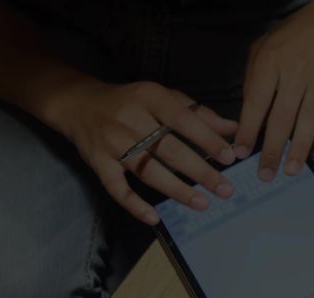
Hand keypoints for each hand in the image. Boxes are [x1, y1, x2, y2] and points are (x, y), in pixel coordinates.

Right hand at [52, 80, 238, 224]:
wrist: (80, 104)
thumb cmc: (132, 101)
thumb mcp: (164, 97)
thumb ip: (199, 113)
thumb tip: (233, 129)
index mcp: (150, 97)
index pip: (183, 119)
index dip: (206, 139)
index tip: (229, 157)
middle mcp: (130, 119)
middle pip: (168, 149)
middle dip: (199, 171)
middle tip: (224, 189)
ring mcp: (113, 143)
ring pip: (147, 170)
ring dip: (176, 190)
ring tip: (202, 203)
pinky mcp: (98, 163)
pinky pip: (116, 188)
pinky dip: (134, 205)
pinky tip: (154, 218)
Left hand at [235, 0, 313, 180]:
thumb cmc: (298, 31)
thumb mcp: (265, 44)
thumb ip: (252, 74)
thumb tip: (246, 110)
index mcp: (272, 63)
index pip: (256, 104)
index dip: (248, 131)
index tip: (241, 153)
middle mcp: (296, 73)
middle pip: (281, 119)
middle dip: (271, 150)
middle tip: (264, 174)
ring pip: (310, 119)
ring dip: (300, 148)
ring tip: (291, 170)